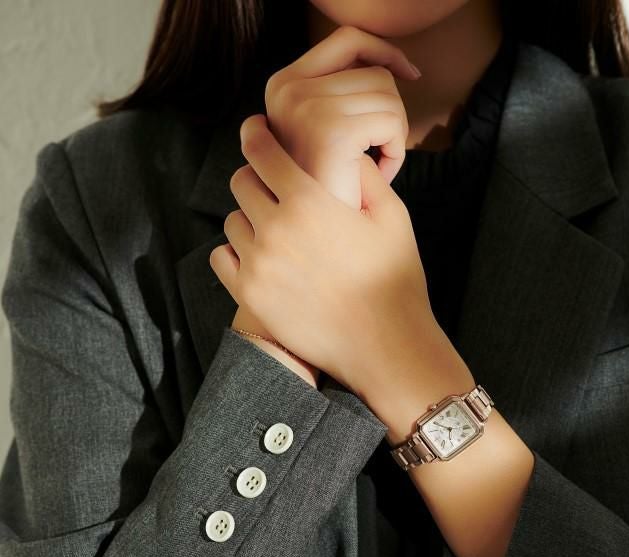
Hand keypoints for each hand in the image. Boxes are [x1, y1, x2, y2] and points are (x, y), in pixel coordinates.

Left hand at [210, 113, 436, 401]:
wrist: (383, 343)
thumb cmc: (393, 279)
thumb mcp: (392, 218)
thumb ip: (365, 176)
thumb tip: (345, 152)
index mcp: (309, 201)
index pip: (261, 150)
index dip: (256, 134)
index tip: (255, 130)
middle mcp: (275, 227)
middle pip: (241, 182)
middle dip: (257, 179)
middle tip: (275, 189)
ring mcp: (258, 264)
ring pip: (232, 221)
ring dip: (249, 218)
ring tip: (275, 231)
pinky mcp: (249, 295)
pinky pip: (222, 257)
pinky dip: (237, 252)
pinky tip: (261, 257)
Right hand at [264, 24, 420, 209]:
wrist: (316, 237)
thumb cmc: (329, 189)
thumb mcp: (325, 132)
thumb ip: (341, 95)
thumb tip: (390, 63)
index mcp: (283, 84)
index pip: (348, 40)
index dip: (385, 52)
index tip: (409, 74)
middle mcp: (289, 88)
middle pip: (376, 71)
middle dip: (391, 112)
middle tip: (378, 152)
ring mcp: (306, 107)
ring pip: (389, 97)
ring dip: (394, 136)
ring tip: (374, 168)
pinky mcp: (331, 131)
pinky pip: (392, 123)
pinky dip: (396, 152)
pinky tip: (379, 176)